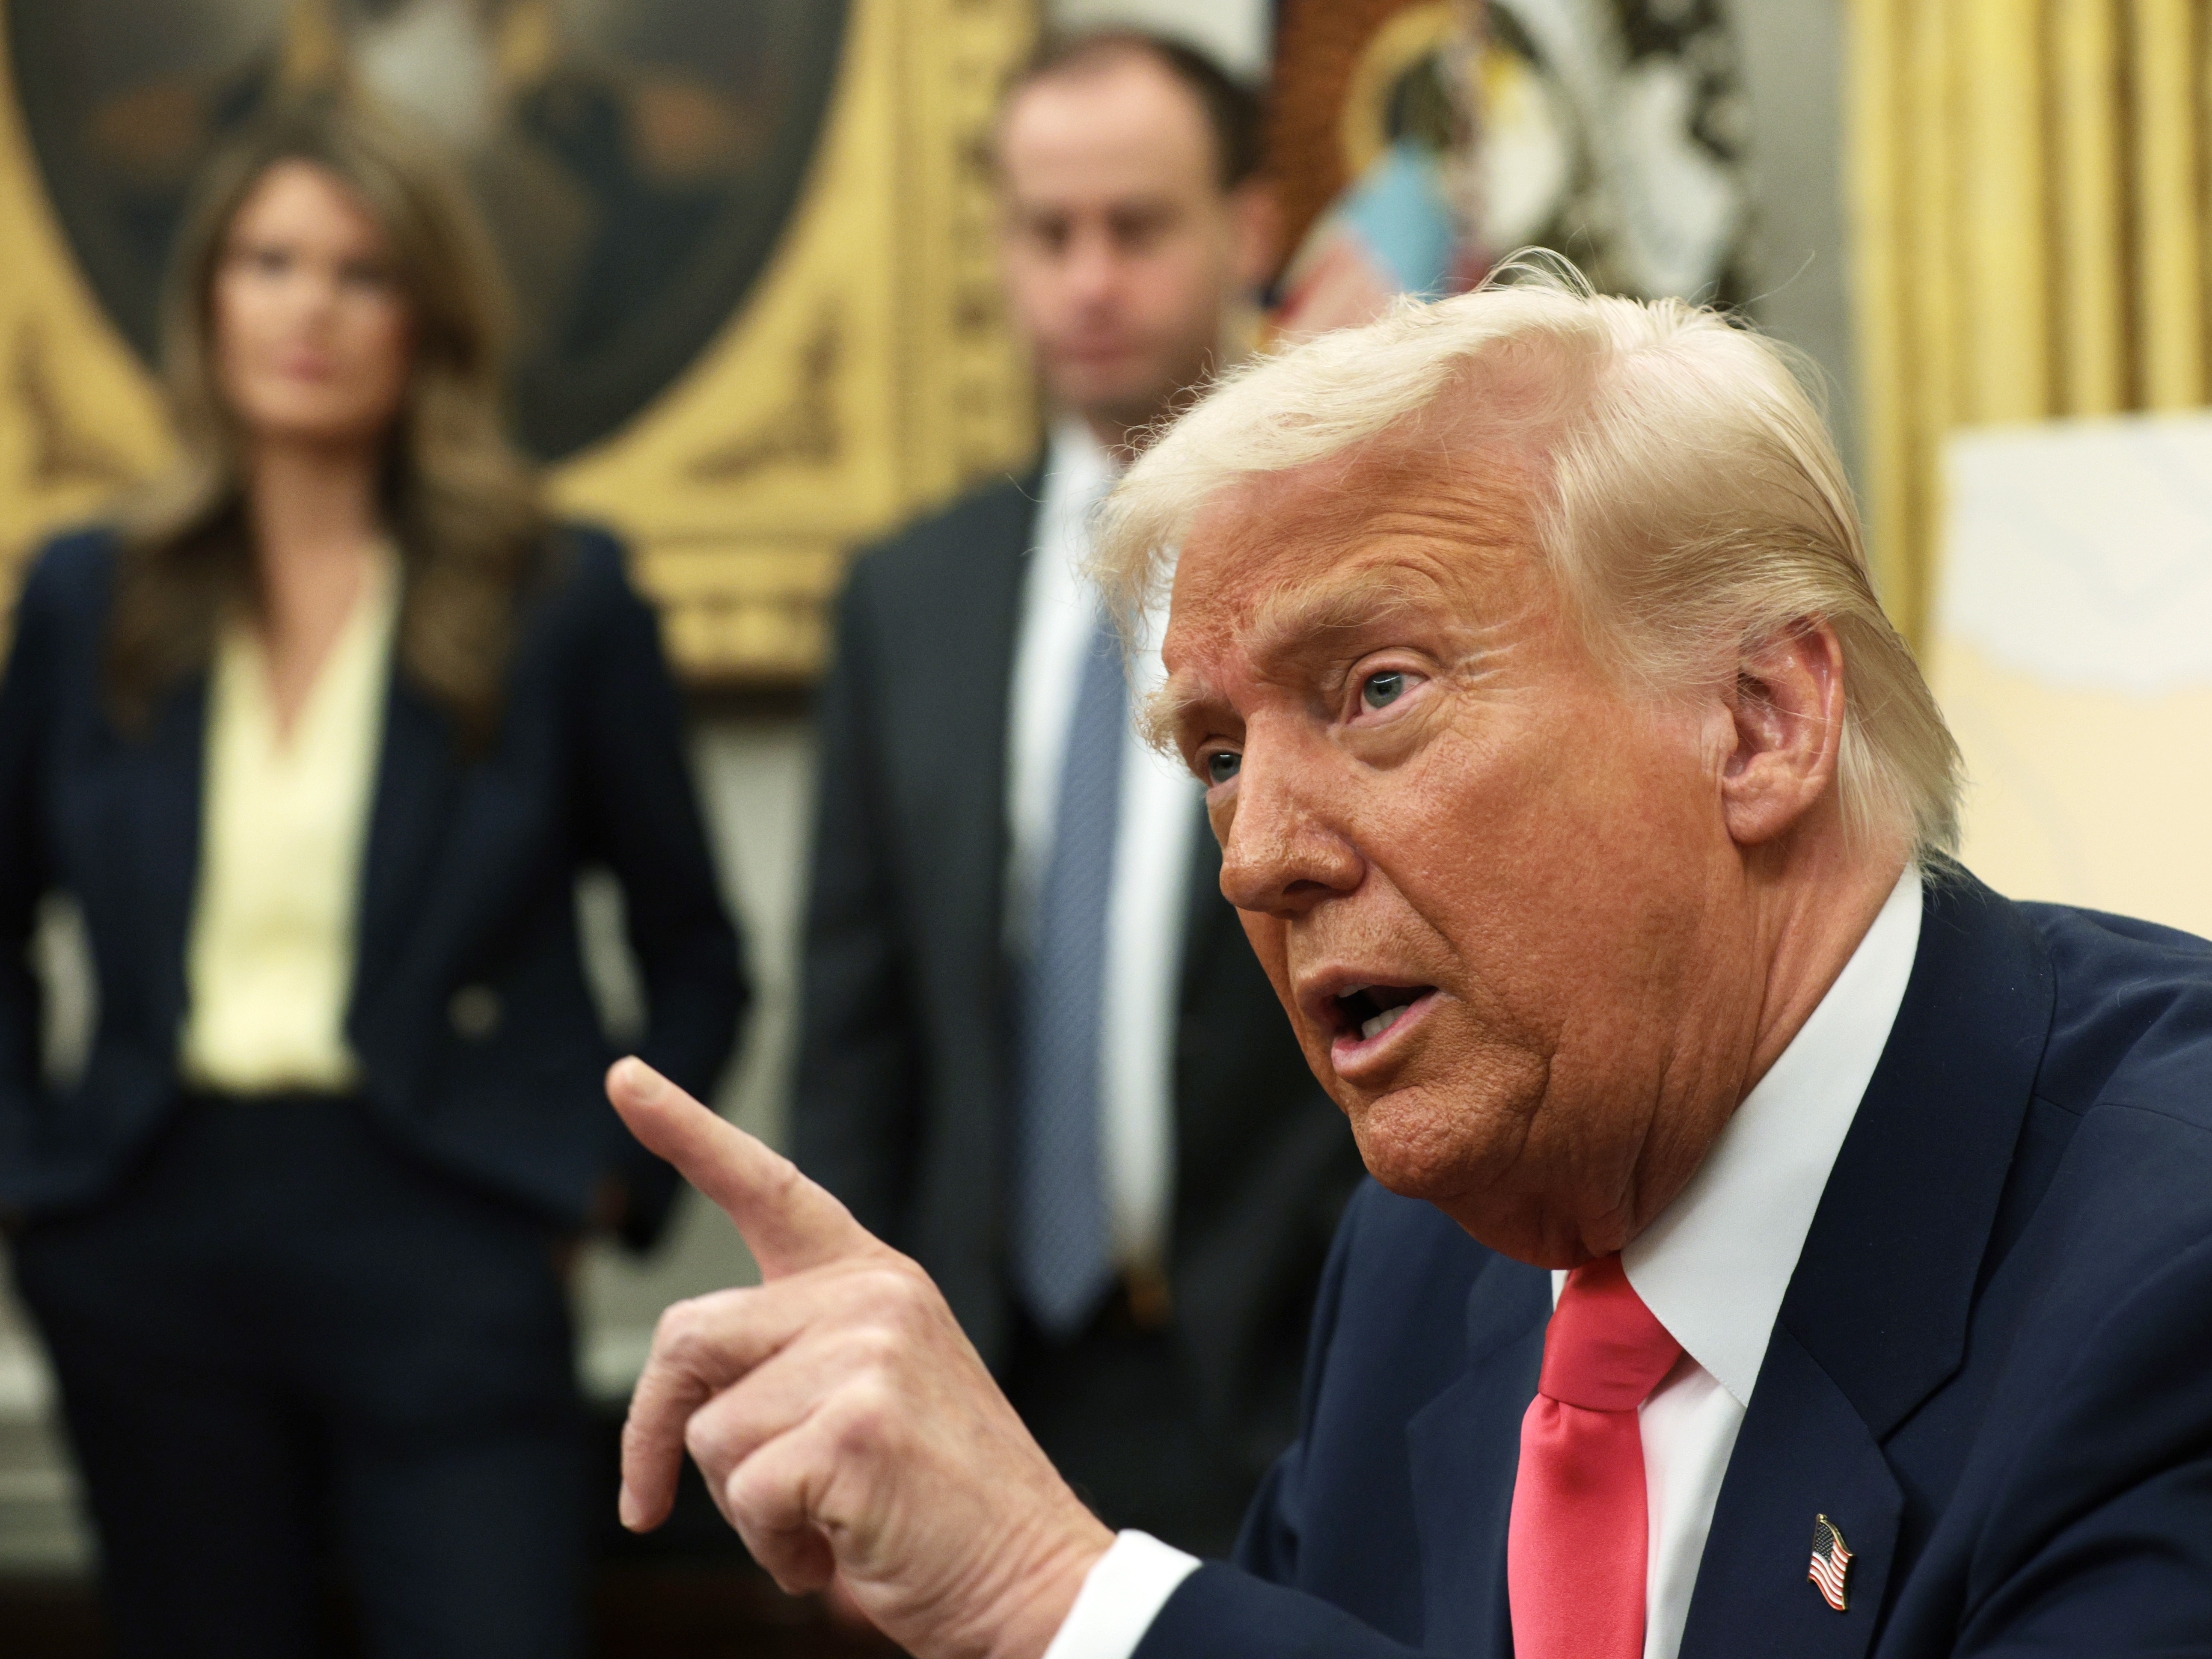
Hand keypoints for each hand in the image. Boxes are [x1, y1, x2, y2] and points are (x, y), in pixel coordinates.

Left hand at [606, 1058, 1114, 1658]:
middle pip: (688, 1338)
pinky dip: (773, 1547)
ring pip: (709, 1431)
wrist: (1034, 1578)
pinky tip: (840, 1550)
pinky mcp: (857, 1426)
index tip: (624, 1076)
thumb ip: (793, 1363)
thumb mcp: (870, 1400)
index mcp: (874, 1281)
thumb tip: (683, 1408)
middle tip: (655, 1504)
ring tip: (827, 1523)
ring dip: (743, 1506)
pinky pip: (742, 1494)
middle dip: (654, 1434)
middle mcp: (871, 1296)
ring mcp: (868, 1353)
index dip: (686, 1130)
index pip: (767, 1187)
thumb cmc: (941, 1507)